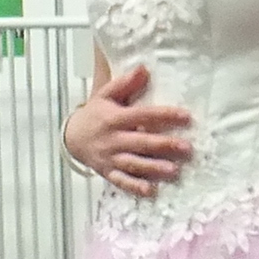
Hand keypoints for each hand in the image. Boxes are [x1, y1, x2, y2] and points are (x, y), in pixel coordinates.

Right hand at [66, 63, 192, 197]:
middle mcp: (113, 139)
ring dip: (154, 168)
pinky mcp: (108, 172)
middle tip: (186, 148)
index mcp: (115, 118)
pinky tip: (151, 190)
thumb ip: (125, 83)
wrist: (71, 137)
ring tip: (174, 170)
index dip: (164, 115)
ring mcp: (110, 157)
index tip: (186, 116)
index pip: (143, 115)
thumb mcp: (105, 95)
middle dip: (164, 145)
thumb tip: (144, 68)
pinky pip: (122, 181)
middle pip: (142, 142)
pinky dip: (135, 186)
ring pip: (134, 163)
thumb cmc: (95, 114)